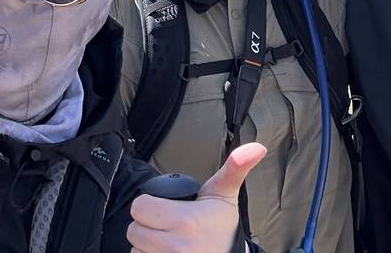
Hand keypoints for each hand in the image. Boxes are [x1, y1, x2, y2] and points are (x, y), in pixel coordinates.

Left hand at [128, 142, 266, 252]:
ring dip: (147, 244)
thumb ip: (234, 167)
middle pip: (134, 229)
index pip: (140, 207)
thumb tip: (256, 147)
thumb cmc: (223, 227)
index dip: (150, 204)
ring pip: (136, 248)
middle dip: (147, 224)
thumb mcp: (225, 194)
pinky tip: (165, 251)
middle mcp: (175, 246)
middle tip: (166, 223)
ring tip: (167, 239)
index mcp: (186, 221)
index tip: (164, 207)